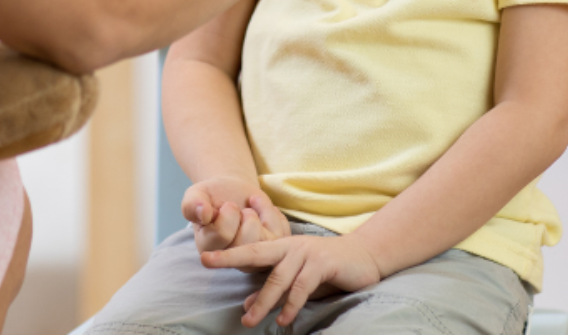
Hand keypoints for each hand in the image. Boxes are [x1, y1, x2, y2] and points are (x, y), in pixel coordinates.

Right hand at [182, 176, 289, 258]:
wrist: (231, 191)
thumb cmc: (212, 196)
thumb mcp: (196, 194)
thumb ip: (192, 204)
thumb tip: (202, 212)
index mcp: (209, 249)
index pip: (222, 235)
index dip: (227, 213)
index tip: (224, 206)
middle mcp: (232, 260)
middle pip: (247, 241)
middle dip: (246, 215)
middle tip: (237, 208)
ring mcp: (255, 257)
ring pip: (265, 240)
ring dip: (258, 213)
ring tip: (247, 210)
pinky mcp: (273, 249)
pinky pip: (280, 231)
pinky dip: (270, 211)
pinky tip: (259, 207)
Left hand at [201, 232, 381, 327]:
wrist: (364, 256)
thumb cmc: (326, 269)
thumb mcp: (296, 279)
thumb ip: (273, 289)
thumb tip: (246, 305)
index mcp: (281, 247)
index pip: (250, 250)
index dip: (227, 254)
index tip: (204, 258)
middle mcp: (290, 246)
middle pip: (256, 253)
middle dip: (230, 257)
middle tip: (207, 262)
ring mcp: (306, 253)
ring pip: (278, 277)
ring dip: (263, 300)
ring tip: (250, 321)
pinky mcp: (323, 263)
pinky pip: (303, 285)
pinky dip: (292, 304)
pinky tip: (283, 319)